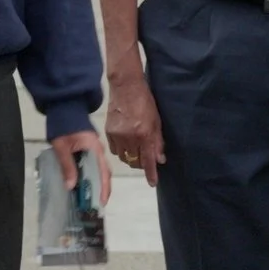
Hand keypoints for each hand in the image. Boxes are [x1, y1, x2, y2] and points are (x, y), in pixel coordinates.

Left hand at [51, 129, 111, 206]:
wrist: (64, 107)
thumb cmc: (63, 126)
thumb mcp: (61, 147)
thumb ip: (67, 166)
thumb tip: (71, 186)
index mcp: (95, 150)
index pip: (103, 173)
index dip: (104, 189)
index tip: (101, 203)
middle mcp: (99, 150)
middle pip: (104, 173)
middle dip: (101, 189)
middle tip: (94, 205)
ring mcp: (95, 149)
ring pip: (99, 170)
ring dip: (96, 183)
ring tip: (88, 197)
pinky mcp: (89, 148)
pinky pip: (93, 165)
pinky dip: (90, 176)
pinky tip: (83, 183)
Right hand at [105, 71, 165, 186]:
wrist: (125, 87)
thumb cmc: (145, 101)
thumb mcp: (156, 121)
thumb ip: (158, 141)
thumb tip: (160, 159)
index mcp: (144, 134)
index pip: (148, 160)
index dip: (151, 173)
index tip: (152, 182)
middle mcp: (130, 137)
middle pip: (135, 161)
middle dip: (142, 164)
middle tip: (146, 159)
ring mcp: (117, 135)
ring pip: (124, 158)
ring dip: (131, 158)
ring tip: (136, 151)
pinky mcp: (108, 132)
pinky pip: (115, 150)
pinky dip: (121, 151)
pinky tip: (125, 144)